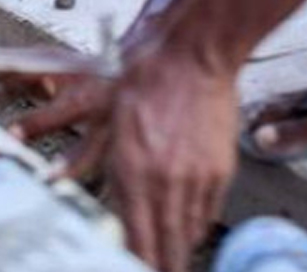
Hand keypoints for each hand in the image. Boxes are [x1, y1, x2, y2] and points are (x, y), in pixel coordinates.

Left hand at [23, 43, 238, 271]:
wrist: (193, 56)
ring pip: (190, 233)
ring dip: (180, 250)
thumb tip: (86, 187)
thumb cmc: (146, 78)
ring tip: (172, 262)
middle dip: (163, 267)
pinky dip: (197, 225)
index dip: (137, 263)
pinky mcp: (220, 169)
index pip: (138, 239)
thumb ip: (101, 164)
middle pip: (168, 245)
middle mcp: (167, 181)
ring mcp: (197, 178)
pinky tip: (189, 230)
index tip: (136, 269)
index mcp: (134, 171)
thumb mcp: (109, 121)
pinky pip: (209, 211)